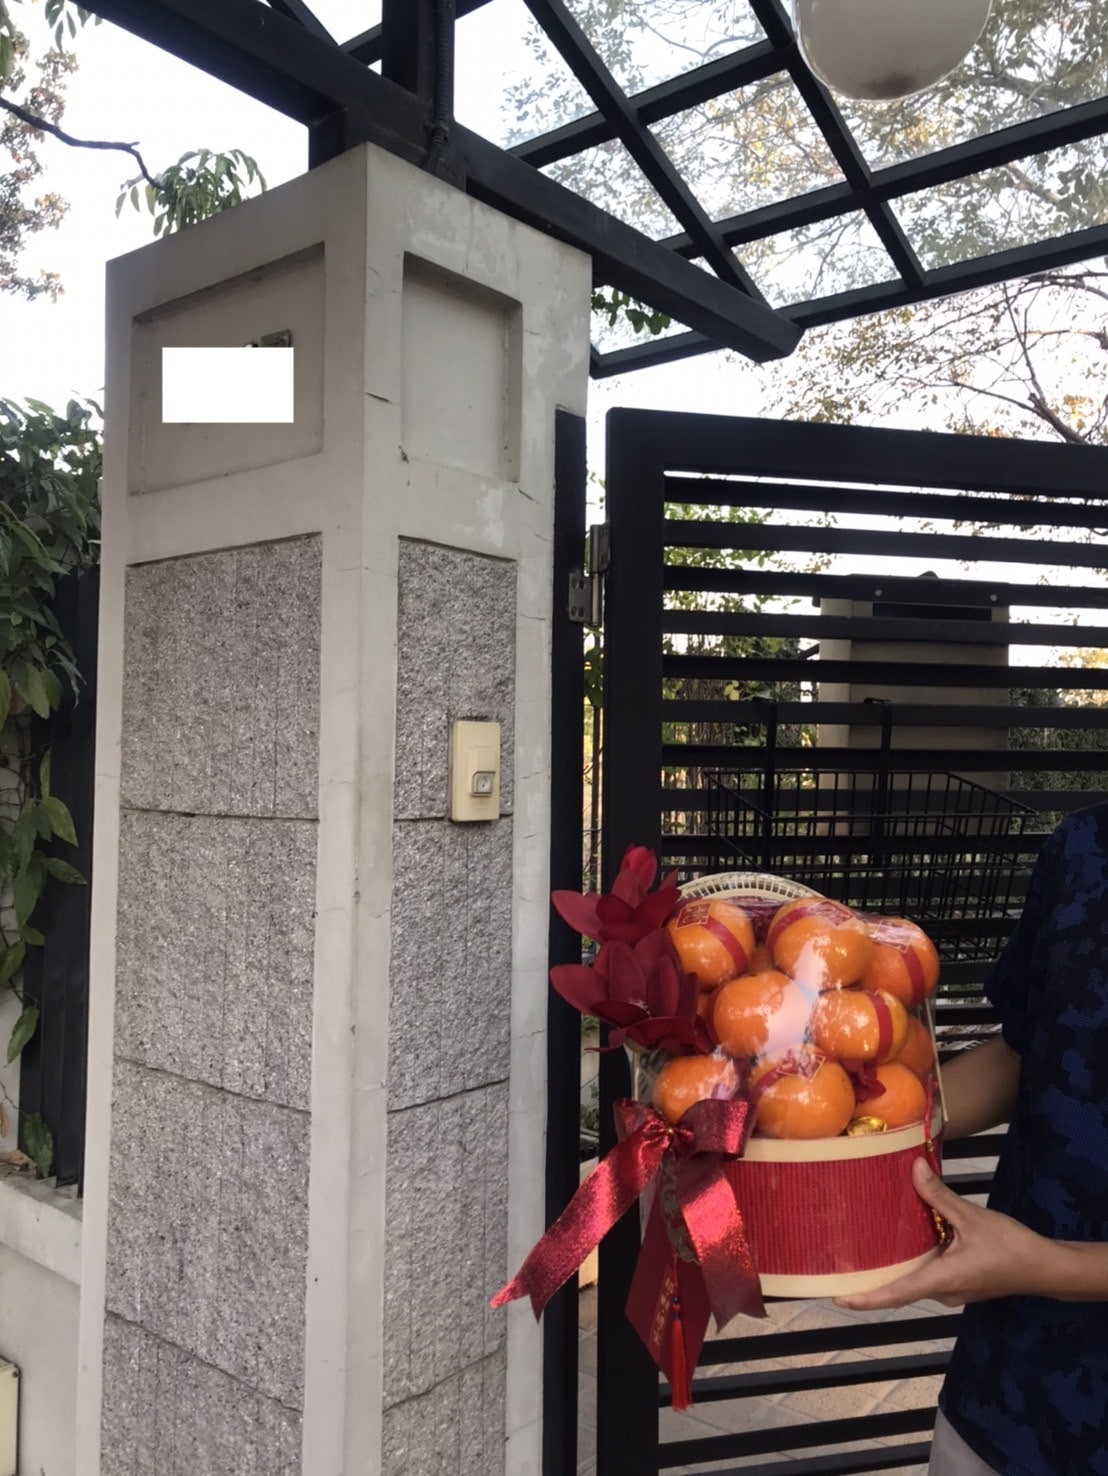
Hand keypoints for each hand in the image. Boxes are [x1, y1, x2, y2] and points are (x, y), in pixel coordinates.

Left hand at [835, 1157, 1051, 1310]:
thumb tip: (913, 1168)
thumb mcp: (972, 1217)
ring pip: (916, 1276)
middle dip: (873, 1276)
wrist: (1044, 1267)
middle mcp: (943, 1291)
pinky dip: (914, 1257)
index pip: (897, 1294)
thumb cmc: (1011, 1247)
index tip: (839, 1299)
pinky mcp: (960, 1281)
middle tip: (841, 1260)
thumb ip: (939, 1196)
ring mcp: (952, 1289)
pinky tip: (902, 1237)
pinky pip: (929, 1271)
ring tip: (863, 1245)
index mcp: (942, 1281)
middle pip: (901, 1285)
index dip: (867, 1299)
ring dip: (894, 1263)